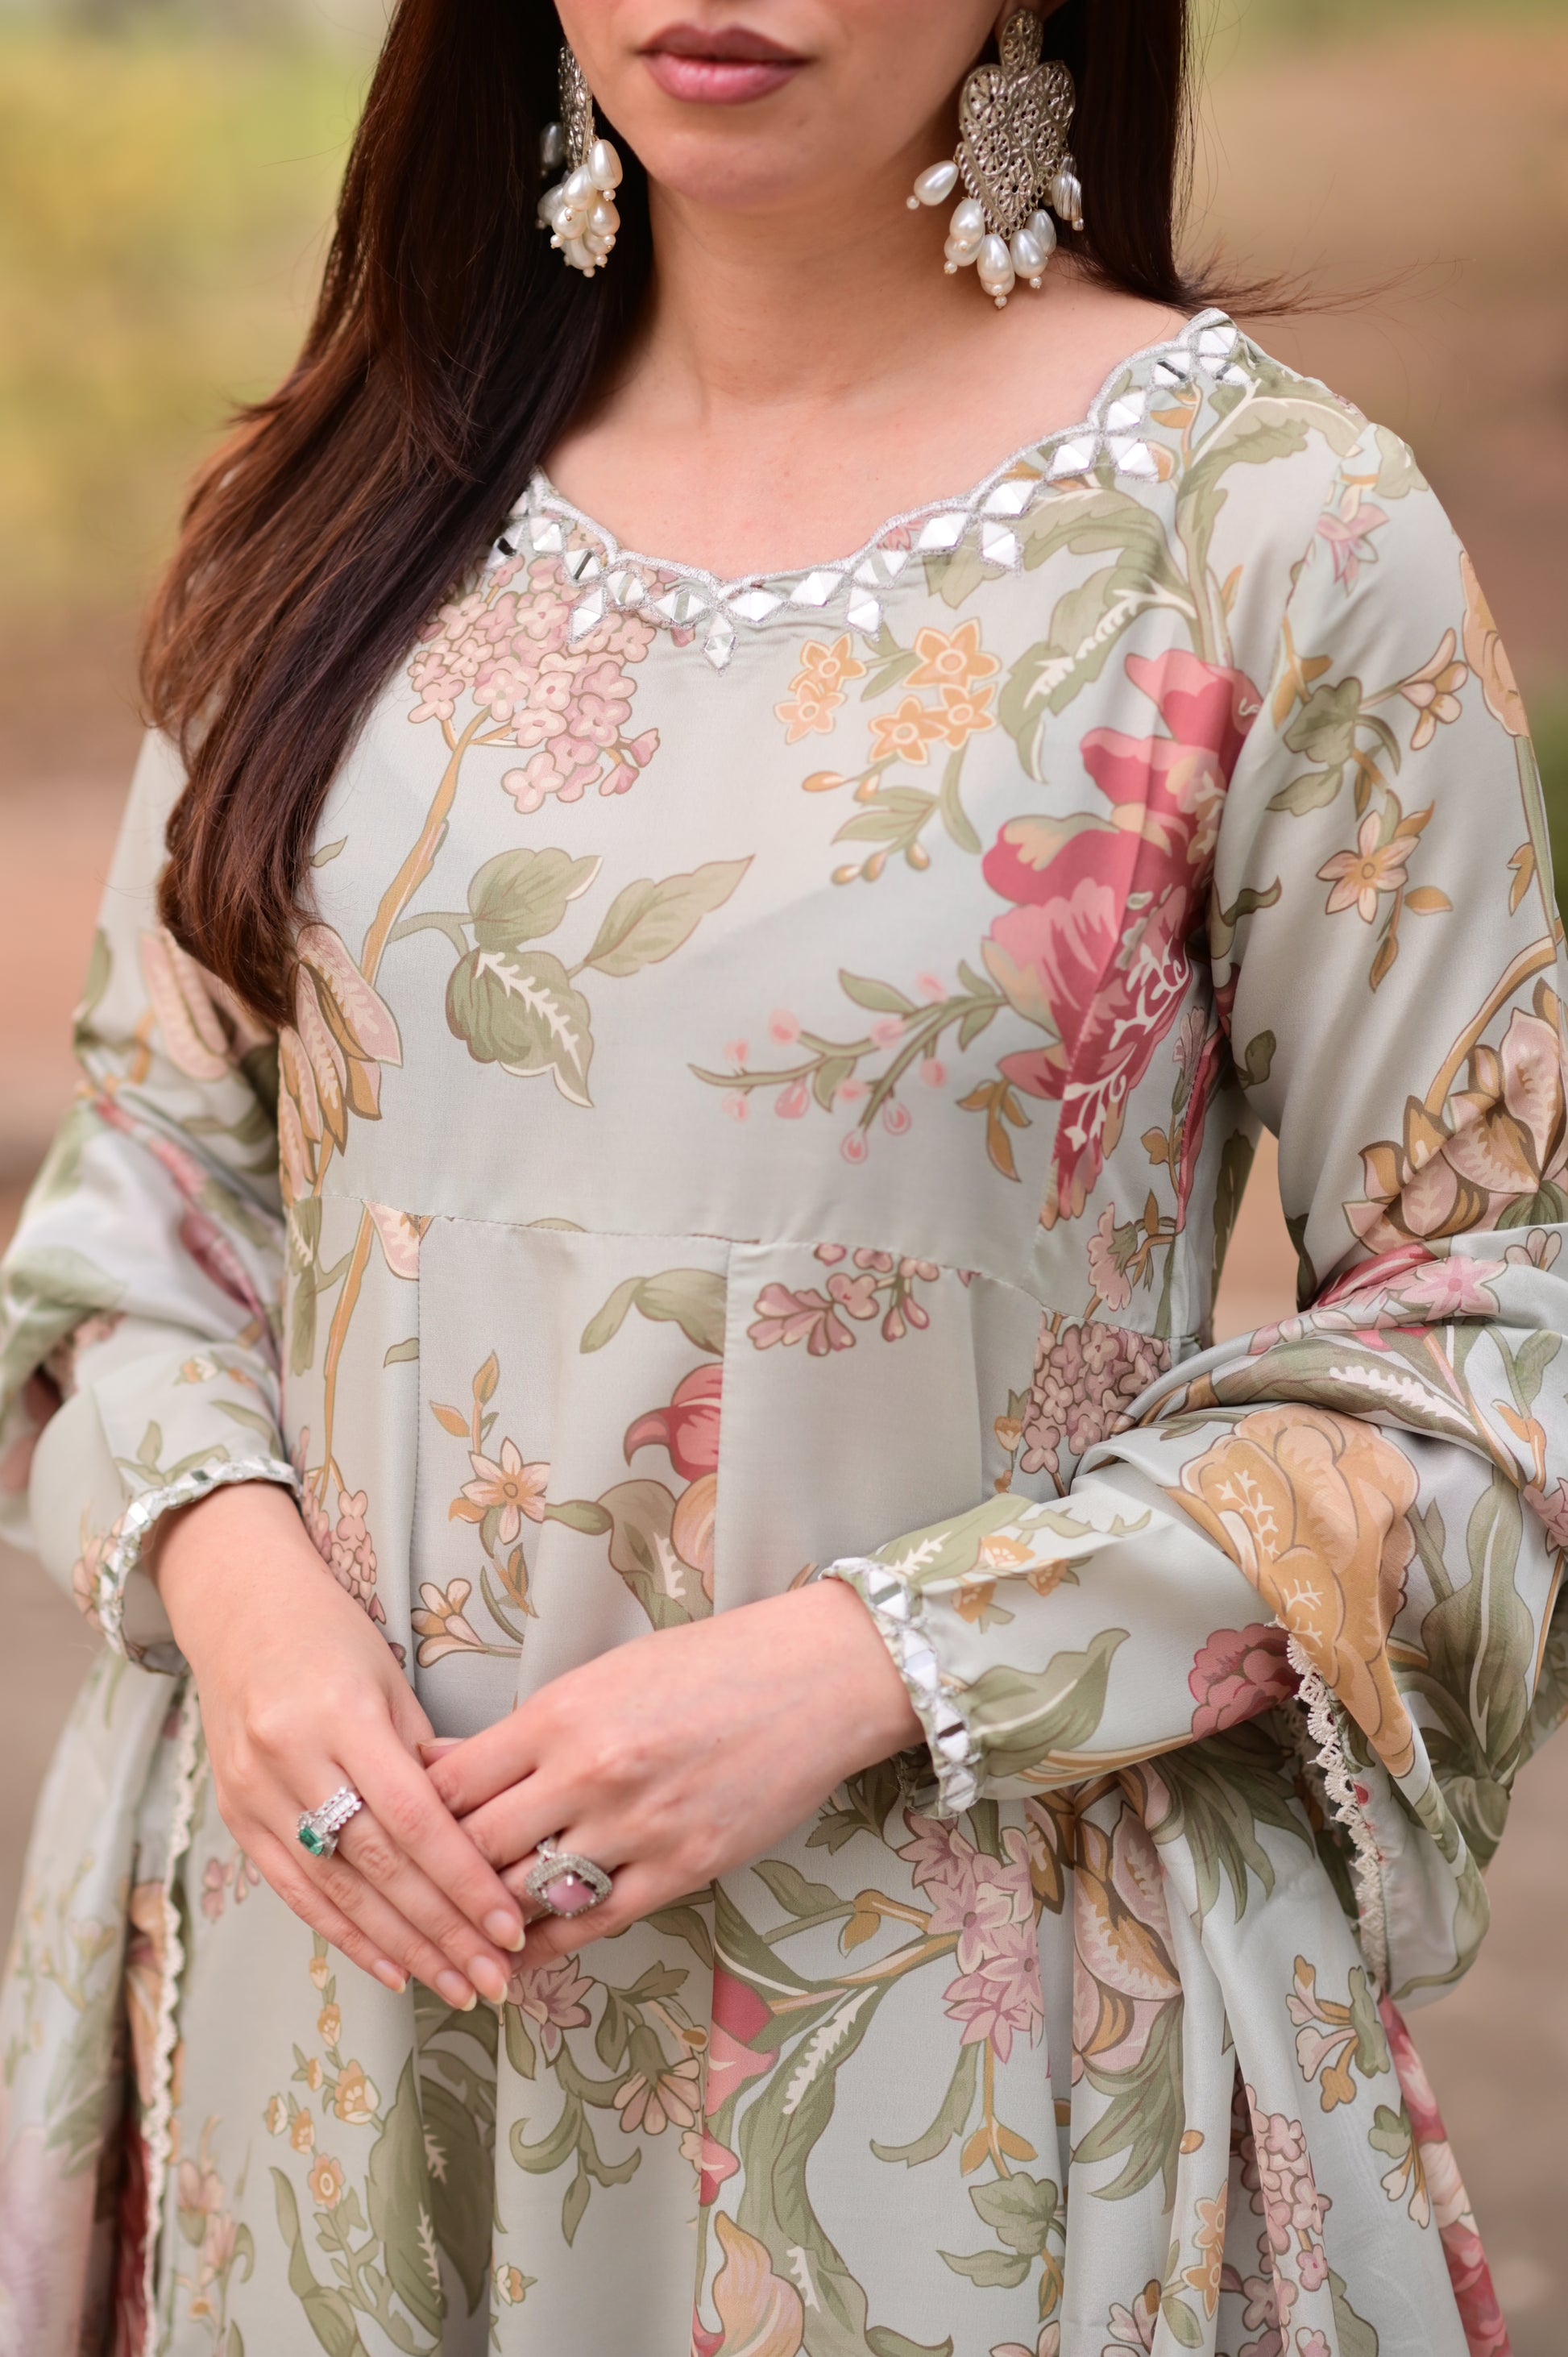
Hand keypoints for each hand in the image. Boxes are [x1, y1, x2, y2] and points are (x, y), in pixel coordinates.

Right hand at [153, 1481, 524, 2006]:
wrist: (238, 1608)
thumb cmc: (333, 1637)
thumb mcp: (392, 1680)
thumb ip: (430, 1759)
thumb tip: (486, 1834)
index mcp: (344, 1716)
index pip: (415, 1818)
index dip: (463, 1880)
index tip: (509, 1927)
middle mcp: (294, 1759)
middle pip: (380, 1865)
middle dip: (443, 1931)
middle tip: (496, 1980)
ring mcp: (256, 1793)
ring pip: (339, 1890)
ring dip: (403, 1949)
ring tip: (458, 1988)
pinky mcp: (235, 1817)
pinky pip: (296, 1891)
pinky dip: (347, 1935)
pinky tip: (392, 1970)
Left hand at [424, 1579, 920, 1965]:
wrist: (815, 1678)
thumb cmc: (708, 1664)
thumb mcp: (605, 1675)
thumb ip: (531, 1728)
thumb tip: (451, 1765)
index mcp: (561, 1714)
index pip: (452, 1783)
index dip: (412, 1815)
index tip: (394, 1832)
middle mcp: (588, 1774)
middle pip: (476, 1846)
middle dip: (438, 1875)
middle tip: (410, 1896)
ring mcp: (636, 1827)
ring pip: (526, 1893)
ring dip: (485, 1917)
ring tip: (452, 1933)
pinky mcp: (682, 1867)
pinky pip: (591, 1923)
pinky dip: (544, 1945)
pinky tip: (517, 1955)